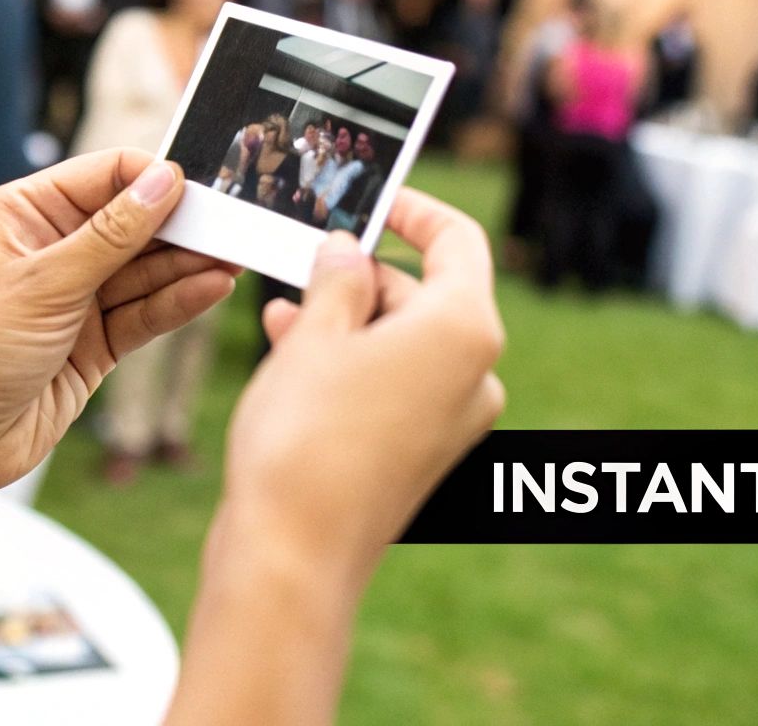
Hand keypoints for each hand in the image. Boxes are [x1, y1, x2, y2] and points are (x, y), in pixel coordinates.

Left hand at [0, 148, 236, 499]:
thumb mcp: (41, 285)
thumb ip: (111, 236)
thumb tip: (164, 181)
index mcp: (26, 215)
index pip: (105, 175)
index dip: (153, 178)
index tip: (200, 188)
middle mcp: (54, 250)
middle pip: (135, 223)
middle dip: (182, 224)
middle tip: (234, 223)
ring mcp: (77, 299)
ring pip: (147, 271)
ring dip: (188, 264)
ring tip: (235, 255)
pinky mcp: (95, 345)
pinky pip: (145, 314)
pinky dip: (178, 302)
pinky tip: (212, 288)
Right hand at [218, 188, 504, 576]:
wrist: (294, 555)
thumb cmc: (305, 437)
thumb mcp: (313, 335)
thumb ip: (337, 280)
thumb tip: (347, 252)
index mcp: (465, 329)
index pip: (457, 240)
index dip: (414, 211)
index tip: (373, 201)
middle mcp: (477, 374)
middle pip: (426, 294)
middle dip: (362, 277)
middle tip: (300, 266)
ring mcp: (456, 420)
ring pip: (403, 342)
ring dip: (346, 321)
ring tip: (280, 316)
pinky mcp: (427, 455)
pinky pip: (396, 385)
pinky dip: (353, 365)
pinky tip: (291, 356)